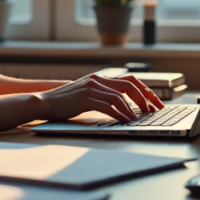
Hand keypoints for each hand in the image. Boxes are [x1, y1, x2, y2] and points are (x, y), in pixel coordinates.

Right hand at [36, 74, 166, 122]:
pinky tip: (126, 121)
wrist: (44, 103)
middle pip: (129, 85)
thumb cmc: (65, 103)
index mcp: (100, 78)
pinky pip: (108, 105)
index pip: (129, 80)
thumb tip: (123, 107)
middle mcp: (97, 79)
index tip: (155, 102)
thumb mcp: (87, 96)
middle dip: (145, 97)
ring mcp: (91, 87)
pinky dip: (120, 114)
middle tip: (155, 110)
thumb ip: (102, 96)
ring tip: (141, 118)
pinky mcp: (85, 98)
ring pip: (120, 96)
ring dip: (134, 108)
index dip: (145, 90)